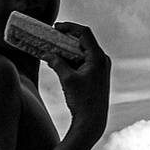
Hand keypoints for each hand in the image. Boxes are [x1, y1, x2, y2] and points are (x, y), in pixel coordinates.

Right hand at [48, 23, 109, 142]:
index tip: (55, 27)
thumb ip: (57, 63)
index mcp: (98, 58)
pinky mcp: (97, 75)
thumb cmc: (82, 101)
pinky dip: (71, 59)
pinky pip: (84, 61)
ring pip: (83, 51)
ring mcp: (101, 67)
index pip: (84, 33)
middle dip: (66, 38)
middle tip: (51, 36)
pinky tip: (59, 62)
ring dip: (67, 49)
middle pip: (84, 41)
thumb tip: (46, 54)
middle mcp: (102, 60)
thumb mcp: (67, 80)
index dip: (69, 27)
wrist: (92, 121)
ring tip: (52, 49)